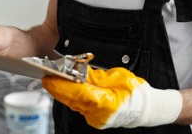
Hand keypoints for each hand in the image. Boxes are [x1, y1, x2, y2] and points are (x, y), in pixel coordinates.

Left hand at [42, 66, 182, 128]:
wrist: (145, 108)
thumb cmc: (135, 91)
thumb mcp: (117, 77)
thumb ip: (97, 77)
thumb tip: (79, 73)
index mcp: (106, 103)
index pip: (78, 93)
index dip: (61, 85)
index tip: (49, 77)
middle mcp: (98, 115)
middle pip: (72, 99)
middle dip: (57, 88)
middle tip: (46, 76)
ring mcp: (95, 119)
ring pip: (74, 103)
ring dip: (63, 91)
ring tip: (53, 78)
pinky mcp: (94, 118)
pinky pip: (79, 105)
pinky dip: (72, 96)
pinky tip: (66, 87)